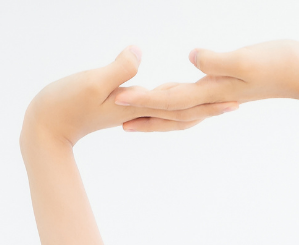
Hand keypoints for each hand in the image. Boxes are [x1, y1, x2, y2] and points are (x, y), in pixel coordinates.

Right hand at [21, 46, 237, 148]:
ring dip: (196, 110)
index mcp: (141, 107)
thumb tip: (139, 52)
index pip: (182, 105)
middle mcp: (143, 113)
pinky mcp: (123, 108)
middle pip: (184, 112)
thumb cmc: (64, 103)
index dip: (208, 101)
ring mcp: (133, 112)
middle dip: (211, 109)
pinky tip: (176, 102)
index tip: (233, 99)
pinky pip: (156, 109)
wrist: (45, 126)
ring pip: (172, 113)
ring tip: (216, 104)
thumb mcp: (92, 82)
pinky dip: (172, 107)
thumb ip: (118, 69)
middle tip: (238, 103)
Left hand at [114, 41, 298, 122]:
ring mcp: (224, 92)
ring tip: (136, 108)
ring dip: (159, 109)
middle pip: (174, 109)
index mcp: (216, 90)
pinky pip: (199, 96)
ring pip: (185, 105)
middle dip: (144, 112)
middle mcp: (217, 95)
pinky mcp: (232, 86)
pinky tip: (176, 91)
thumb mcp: (248, 59)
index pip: (173, 97)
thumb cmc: (284, 64)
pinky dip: (182, 98)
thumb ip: (219, 61)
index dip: (144, 99)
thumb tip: (192, 60)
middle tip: (113, 112)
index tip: (117, 101)